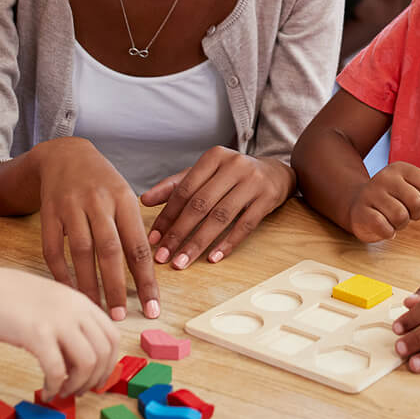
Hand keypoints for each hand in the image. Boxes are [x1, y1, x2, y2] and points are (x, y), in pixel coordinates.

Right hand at [0, 267, 120, 400]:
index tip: (98, 379)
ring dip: (77, 385)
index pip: (113, 336)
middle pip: (104, 352)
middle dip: (96, 378)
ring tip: (63, 392)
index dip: (110, 363)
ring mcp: (57, 320)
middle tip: (79, 391)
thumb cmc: (13, 300)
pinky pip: (57, 369)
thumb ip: (72, 324)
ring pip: (87, 362)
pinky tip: (46, 391)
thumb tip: (85, 360)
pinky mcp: (36, 333)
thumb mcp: (53, 304)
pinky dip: (55, 386)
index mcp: (81, 302)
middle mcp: (75, 309)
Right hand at [31, 137, 158, 320]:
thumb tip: (147, 271)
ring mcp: (72, 207)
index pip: (138, 246)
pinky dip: (60, 272)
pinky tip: (69, 291)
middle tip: (120, 317)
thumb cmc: (102, 182)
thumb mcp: (124, 196)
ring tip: (96, 310)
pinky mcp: (49, 213)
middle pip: (110, 251)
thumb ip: (133, 229)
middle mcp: (99, 202)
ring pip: (82, 252)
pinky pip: (53, 248)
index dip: (146, 280)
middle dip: (116, 287)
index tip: (153, 308)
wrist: (64, 154)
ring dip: (89, 285)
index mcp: (124, 200)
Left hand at [140, 148, 293, 268]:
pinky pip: (245, 225)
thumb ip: (176, 186)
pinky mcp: (268, 198)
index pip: (184, 190)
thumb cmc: (233, 175)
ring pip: (221, 216)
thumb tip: (143, 200)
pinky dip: (227, 243)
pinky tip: (213, 258)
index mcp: (214, 157)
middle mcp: (234, 165)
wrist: (276, 172)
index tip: (153, 239)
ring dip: (198, 243)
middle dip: (178, 233)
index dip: (167, 216)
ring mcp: (253, 181)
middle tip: (163, 256)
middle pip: (200, 204)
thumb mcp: (206, 174)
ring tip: (182, 262)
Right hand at [347, 158, 419, 241]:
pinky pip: (385, 228)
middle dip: (414, 214)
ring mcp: (371, 194)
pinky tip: (382, 225)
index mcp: (400, 168)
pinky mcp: (361, 212)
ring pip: (401, 217)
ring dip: (400, 224)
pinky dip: (388, 232)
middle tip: (404, 211)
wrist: (358, 206)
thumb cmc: (394, 197)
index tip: (415, 199)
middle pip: (417, 202)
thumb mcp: (416, 185)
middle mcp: (384, 177)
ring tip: (391, 218)